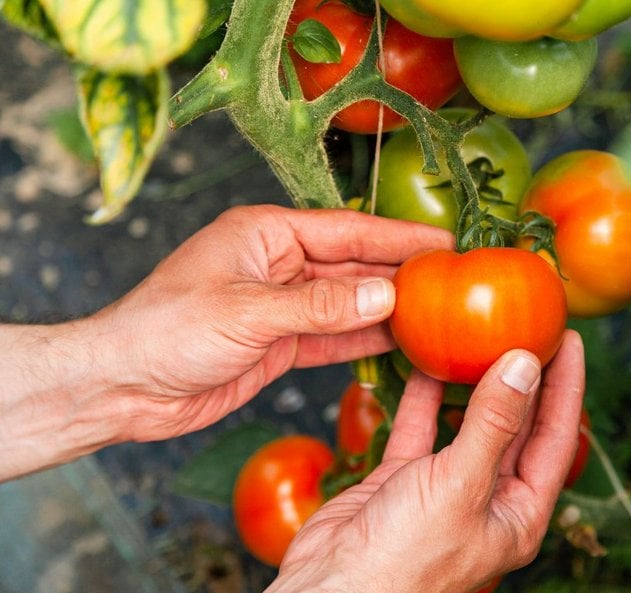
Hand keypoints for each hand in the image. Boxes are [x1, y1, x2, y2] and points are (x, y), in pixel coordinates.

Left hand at [95, 204, 453, 441]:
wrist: (123, 386)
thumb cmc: (165, 330)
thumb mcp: (247, 312)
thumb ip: (320, 306)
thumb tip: (384, 295)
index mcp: (266, 234)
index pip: (348, 231)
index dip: (399, 237)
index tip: (445, 241)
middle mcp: (278, 264)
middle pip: (354, 266)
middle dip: (402, 274)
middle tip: (456, 281)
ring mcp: (281, 305)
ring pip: (349, 304)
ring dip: (389, 311)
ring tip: (441, 314)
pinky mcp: (280, 343)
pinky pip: (334, 337)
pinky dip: (364, 342)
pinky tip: (400, 343)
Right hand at [268, 330, 585, 592]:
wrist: (330, 591)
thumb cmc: (404, 563)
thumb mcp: (459, 488)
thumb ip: (492, 424)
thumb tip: (524, 366)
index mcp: (518, 513)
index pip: (556, 438)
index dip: (565, 386)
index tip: (566, 339)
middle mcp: (487, 498)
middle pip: (516, 425)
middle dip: (523, 376)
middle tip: (529, 325)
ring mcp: (444, 488)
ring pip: (467, 422)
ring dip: (472, 381)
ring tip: (481, 333)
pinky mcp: (403, 480)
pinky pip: (420, 428)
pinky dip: (422, 395)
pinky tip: (426, 361)